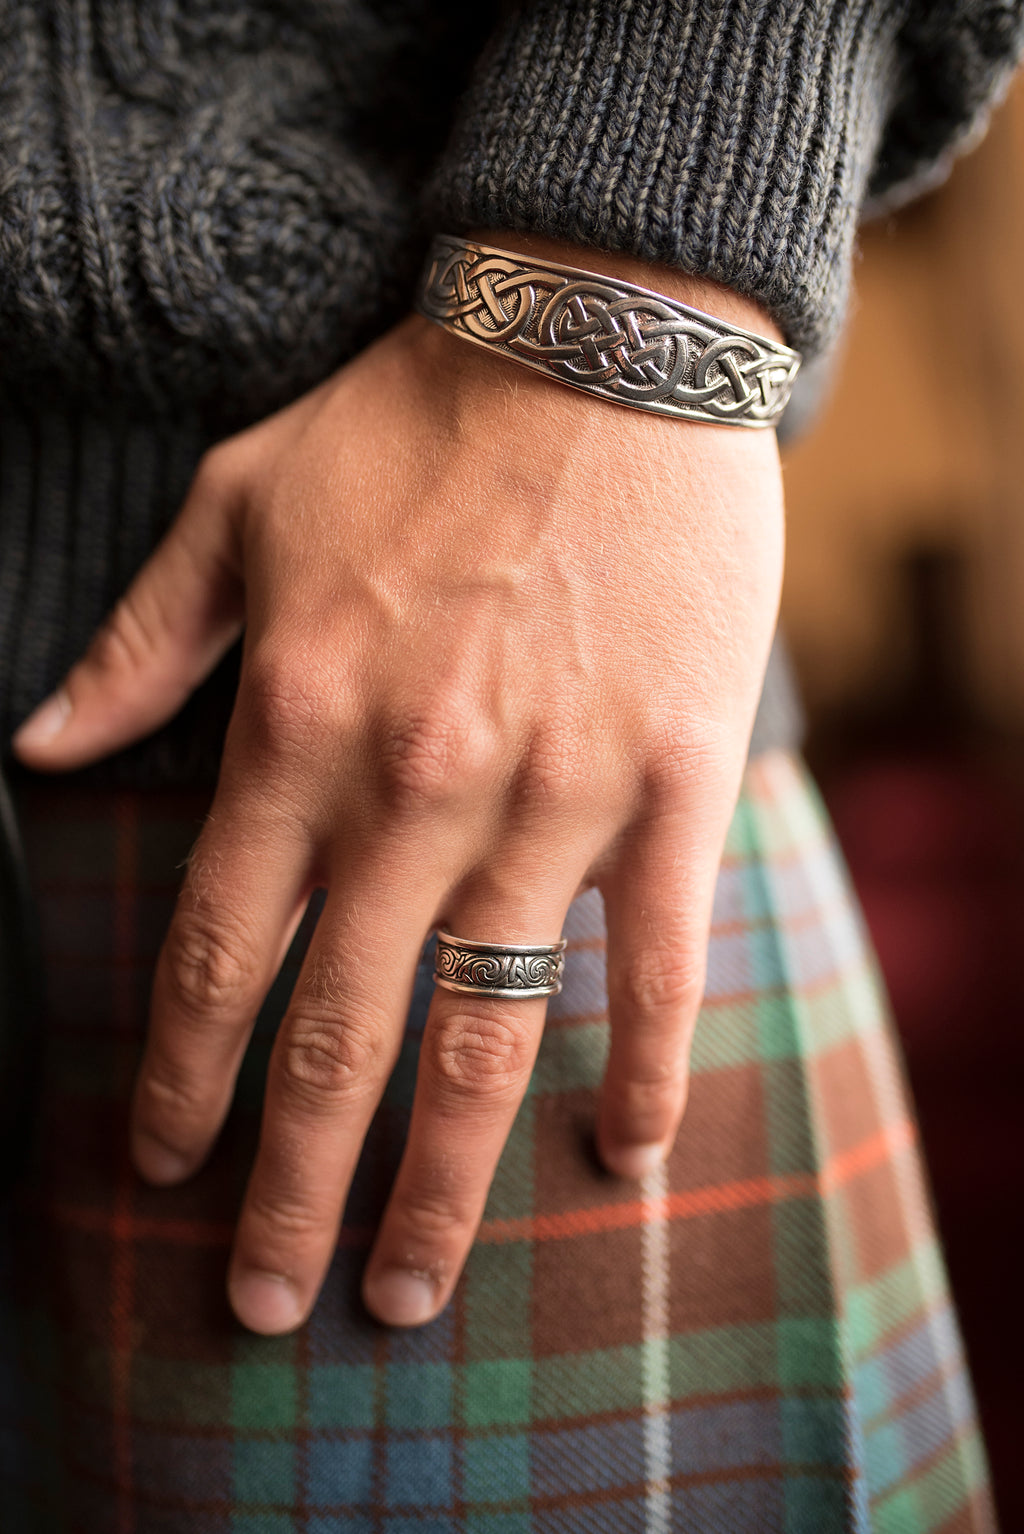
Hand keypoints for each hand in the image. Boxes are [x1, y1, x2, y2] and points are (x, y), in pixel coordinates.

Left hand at [13, 237, 784, 1332]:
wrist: (595, 344)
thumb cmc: (408, 424)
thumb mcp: (235, 507)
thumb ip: (139, 646)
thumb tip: (32, 750)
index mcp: (297, 726)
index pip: (223, 951)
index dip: (188, 1081)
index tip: (167, 1172)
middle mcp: (414, 786)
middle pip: (340, 1034)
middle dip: (292, 1184)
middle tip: (270, 1300)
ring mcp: (553, 792)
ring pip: (488, 1027)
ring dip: (443, 1177)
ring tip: (409, 1288)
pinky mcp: (671, 777)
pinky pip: (658, 953)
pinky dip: (646, 1062)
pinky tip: (625, 1153)